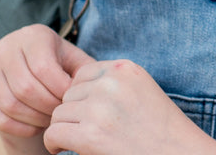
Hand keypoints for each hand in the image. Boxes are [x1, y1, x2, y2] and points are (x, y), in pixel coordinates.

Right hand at [0, 24, 94, 141]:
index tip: (72, 100)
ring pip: (11, 104)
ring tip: (51, 119)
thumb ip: (85, 70)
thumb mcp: (72, 59)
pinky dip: (22, 127)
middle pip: (26, 88)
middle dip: (48, 107)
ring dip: (35, 119)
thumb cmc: (57, 63)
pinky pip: (0, 118)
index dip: (59, 90)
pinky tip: (37, 125)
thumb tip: (91, 86)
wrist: (29, 64)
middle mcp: (6, 47)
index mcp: (32, 35)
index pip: (43, 68)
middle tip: (61, 114)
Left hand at [43, 59, 215, 154]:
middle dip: (72, 113)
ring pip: (59, 113)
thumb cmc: (162, 132)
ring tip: (73, 142)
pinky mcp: (91, 135)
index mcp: (125, 68)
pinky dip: (54, 143)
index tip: (86, 114)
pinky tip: (62, 150)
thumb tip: (74, 90)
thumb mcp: (142, 91)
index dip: (81, 96)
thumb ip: (114, 83)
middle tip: (81, 132)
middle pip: (69, 93)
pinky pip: (54, 133)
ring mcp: (100, 107)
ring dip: (63, 129)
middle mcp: (111, 82)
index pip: (82, 74)